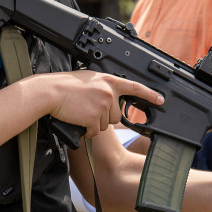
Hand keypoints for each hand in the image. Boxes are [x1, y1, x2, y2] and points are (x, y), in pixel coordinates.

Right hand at [46, 70, 163, 137]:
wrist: (51, 92)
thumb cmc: (65, 86)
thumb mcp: (89, 79)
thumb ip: (103, 87)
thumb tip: (111, 98)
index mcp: (109, 81)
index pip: (134, 87)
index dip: (149, 94)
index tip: (160, 99)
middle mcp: (109, 93)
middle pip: (116, 116)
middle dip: (103, 117)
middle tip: (87, 108)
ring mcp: (103, 105)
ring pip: (105, 125)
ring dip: (93, 123)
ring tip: (80, 111)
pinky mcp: (94, 117)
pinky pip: (94, 131)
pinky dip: (86, 129)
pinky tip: (77, 119)